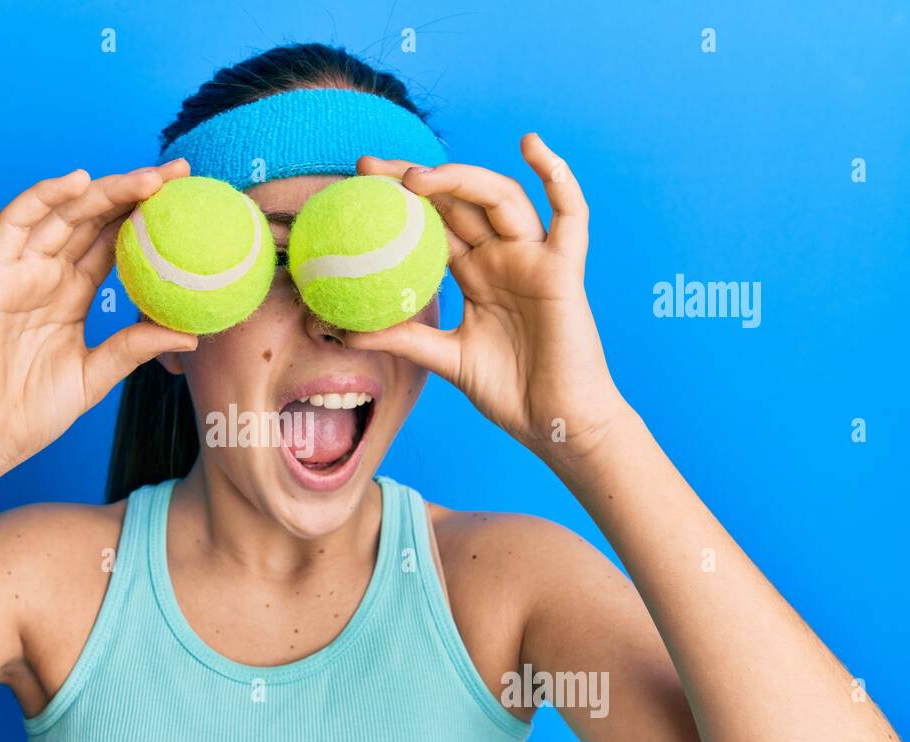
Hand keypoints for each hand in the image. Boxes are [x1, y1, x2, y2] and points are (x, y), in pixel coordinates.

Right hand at [0, 159, 197, 479]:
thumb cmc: (33, 413)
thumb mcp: (97, 376)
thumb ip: (135, 347)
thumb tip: (192, 334)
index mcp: (72, 294)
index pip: (114, 242)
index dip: (147, 218)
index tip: (189, 201)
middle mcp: (47, 274)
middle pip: (94, 219)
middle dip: (134, 192)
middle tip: (179, 174)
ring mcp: (18, 271)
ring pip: (62, 214)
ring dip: (103, 189)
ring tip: (147, 177)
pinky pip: (14, 224)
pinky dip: (43, 197)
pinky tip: (78, 181)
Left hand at [351, 135, 627, 463]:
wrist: (556, 422)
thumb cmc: (509, 392)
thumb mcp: (445, 359)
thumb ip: (402, 339)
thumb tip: (344, 332)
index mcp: (477, 274)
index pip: (433, 223)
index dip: (400, 201)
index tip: (356, 185)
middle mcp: (504, 257)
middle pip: (459, 201)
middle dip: (416, 178)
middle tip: (369, 167)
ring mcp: (534, 259)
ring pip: (500, 199)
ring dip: (461, 179)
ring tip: (418, 178)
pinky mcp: (565, 269)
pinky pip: (570, 215)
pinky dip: (557, 176)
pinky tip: (530, 145)